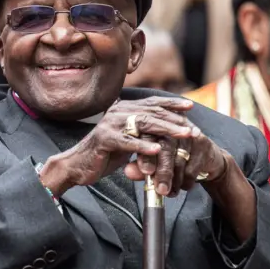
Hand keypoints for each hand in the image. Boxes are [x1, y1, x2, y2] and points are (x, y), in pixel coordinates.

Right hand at [40, 97, 193, 195]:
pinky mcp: (104, 140)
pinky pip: (127, 142)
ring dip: (167, 129)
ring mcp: (110, 125)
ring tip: (183, 134)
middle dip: (175, 119)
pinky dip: (143, 147)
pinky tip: (158, 150)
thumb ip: (143, 133)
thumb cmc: (105, 154)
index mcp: (124, 109)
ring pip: (144, 124)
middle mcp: (118, 112)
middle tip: (193, 126)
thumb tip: (167, 131)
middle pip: (152, 112)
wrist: (77, 165)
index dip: (171, 103)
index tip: (190, 106)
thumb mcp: (128, 140)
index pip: (152, 103)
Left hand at [124, 120, 228, 196]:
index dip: (146, 155)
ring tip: (169, 192)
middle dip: (163, 172)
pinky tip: (183, 185)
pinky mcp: (203, 143)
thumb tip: (128, 171)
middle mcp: (172, 125)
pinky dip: (186, 182)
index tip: (146, 172)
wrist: (205, 158)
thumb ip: (140, 165)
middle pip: (166, 148)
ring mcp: (188, 133)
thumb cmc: (174, 157)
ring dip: (174, 181)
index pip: (148, 137)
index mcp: (155, 126)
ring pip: (180, 160)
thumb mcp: (154, 160)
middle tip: (160, 189)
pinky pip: (192, 167)